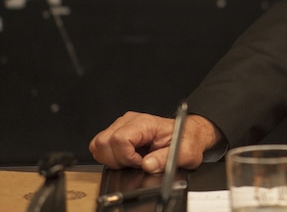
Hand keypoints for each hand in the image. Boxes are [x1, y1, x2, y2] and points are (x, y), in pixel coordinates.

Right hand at [89, 111, 221, 172]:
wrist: (187, 134)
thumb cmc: (186, 139)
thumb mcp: (185, 152)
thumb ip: (166, 159)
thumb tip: (147, 165)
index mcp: (145, 123)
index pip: (119, 139)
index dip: (126, 157)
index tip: (139, 163)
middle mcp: (130, 121)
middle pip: (103, 142)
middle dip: (116, 159)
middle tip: (134, 163)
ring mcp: (122, 126)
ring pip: (98, 144)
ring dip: (111, 158)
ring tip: (131, 160)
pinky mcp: (118, 133)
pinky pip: (101, 147)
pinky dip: (111, 157)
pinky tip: (127, 158)